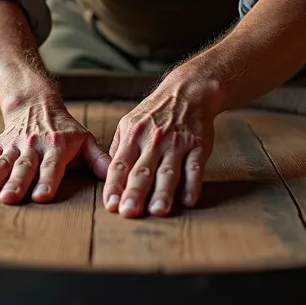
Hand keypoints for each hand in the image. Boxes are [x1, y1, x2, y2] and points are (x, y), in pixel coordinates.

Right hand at [0, 95, 110, 203]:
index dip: (47, 181)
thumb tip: (117, 180)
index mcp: (57, 146)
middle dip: (16, 183)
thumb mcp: (85, 141)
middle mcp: (34, 145)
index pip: (52, 166)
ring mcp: (15, 145)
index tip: (42, 197)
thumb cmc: (66, 130)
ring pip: (3, 162)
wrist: (36, 103)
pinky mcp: (0, 144)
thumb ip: (100, 161)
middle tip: (9, 199)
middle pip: (24, 166)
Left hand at [102, 73, 221, 217]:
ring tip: (157, 211)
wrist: (187, 92)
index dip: (114, 185)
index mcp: (133, 135)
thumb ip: (119, 149)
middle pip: (142, 170)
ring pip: (168, 172)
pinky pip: (195, 168)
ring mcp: (177, 143)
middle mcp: (153, 140)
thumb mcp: (129, 123)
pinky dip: (192, 185)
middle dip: (134, 192)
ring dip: (162, 192)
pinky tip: (188, 201)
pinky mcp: (198, 146)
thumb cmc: (155, 113)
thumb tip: (108, 176)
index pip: (120, 164)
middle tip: (128, 212)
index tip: (110, 205)